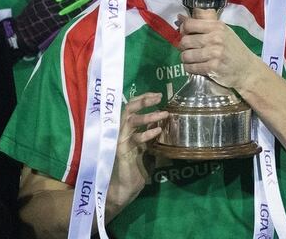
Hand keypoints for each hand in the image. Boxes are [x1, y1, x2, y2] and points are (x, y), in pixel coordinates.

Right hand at [107, 93, 166, 211]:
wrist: (123, 191)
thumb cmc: (134, 172)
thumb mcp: (148, 153)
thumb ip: (153, 141)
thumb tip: (165, 130)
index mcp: (127, 131)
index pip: (132, 109)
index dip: (144, 99)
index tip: (158, 95)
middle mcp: (121, 132)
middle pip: (129, 109)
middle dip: (143, 100)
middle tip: (158, 96)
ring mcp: (119, 140)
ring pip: (131, 120)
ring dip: (148, 115)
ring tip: (163, 113)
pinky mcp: (120, 150)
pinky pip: (133, 138)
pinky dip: (146, 133)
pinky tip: (158, 131)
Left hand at [175, 10, 260, 90]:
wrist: (247, 69)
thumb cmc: (234, 49)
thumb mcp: (222, 32)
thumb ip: (202, 25)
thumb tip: (180, 17)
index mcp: (217, 26)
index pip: (189, 24)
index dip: (183, 30)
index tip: (185, 35)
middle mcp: (216, 38)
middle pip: (185, 41)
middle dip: (183, 47)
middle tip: (188, 49)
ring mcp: (215, 53)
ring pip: (186, 55)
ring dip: (185, 59)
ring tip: (191, 59)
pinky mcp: (213, 67)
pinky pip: (191, 67)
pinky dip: (189, 68)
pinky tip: (194, 67)